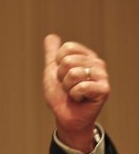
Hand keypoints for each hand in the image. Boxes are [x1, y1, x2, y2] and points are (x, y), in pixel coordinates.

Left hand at [42, 34, 108, 152]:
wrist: (65, 117)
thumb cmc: (60, 96)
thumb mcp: (52, 72)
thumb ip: (52, 54)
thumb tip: (50, 36)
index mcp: (86, 56)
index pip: (66, 48)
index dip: (57, 65)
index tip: (62, 76)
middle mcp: (96, 63)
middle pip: (68, 61)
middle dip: (61, 78)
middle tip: (68, 87)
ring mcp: (102, 75)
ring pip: (73, 74)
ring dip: (67, 88)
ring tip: (74, 93)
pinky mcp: (104, 89)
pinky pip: (80, 87)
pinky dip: (74, 96)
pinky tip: (80, 99)